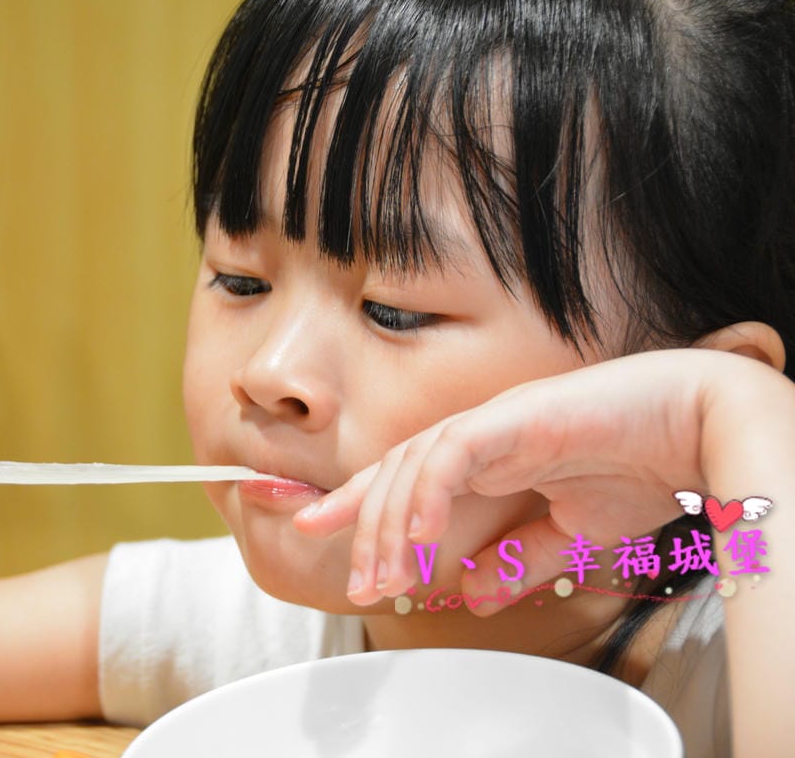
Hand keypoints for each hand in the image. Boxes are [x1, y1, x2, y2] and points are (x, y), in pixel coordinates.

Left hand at [294, 349, 769, 611]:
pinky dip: (428, 494)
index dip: (356, 501)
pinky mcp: (514, 418)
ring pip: (413, 465)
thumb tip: (473, 595)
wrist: (699, 422)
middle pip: (396, 475)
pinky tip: (418, 536)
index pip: (404, 477)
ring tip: (385, 576)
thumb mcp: (574, 533)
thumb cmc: (643, 465)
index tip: (312, 525)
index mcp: (486, 456)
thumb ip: (521, 558)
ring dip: (392, 523)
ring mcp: (493, 422)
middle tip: (359, 586)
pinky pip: (452, 454)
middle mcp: (478, 435)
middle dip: (366, 530)